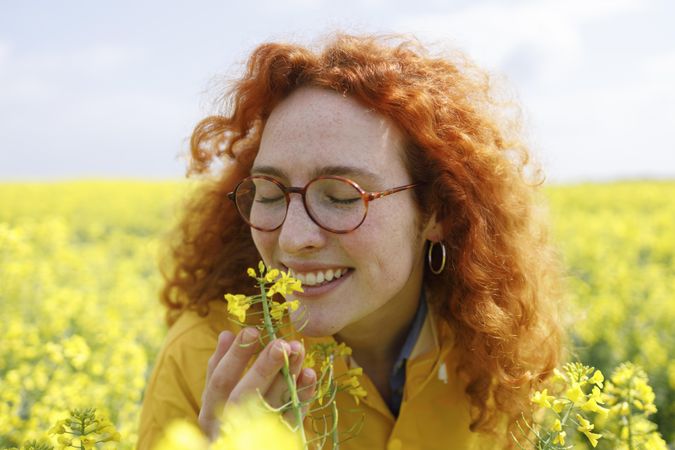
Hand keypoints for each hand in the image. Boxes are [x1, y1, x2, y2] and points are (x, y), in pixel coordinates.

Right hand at [198, 327, 316, 439]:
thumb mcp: (216, 394)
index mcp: (212, 409)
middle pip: (247, 395)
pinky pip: (294, 418)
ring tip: (298, 350)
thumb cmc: (225, 415)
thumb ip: (219, 365)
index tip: (252, 330)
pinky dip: (303, 395)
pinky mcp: (278, 440)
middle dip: (265, 367)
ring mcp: (255, 434)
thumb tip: (226, 333)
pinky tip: (309, 374)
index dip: (235, 356)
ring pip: (274, 404)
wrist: (238, 448)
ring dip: (288, 376)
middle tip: (281, 343)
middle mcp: (231, 424)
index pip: (220, 380)